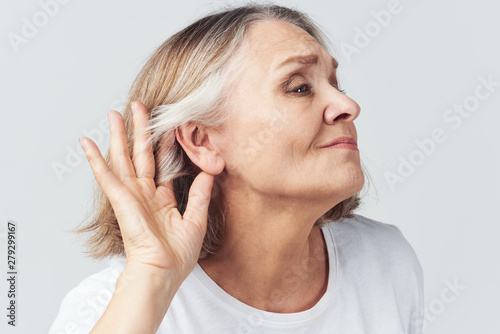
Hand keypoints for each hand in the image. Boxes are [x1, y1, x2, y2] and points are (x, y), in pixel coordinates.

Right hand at [79, 101, 213, 282]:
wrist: (163, 273)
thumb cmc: (178, 255)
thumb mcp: (196, 218)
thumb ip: (202, 194)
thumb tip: (211, 171)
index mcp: (161, 199)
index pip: (162, 164)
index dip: (165, 144)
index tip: (169, 125)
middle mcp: (144, 194)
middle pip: (140, 155)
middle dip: (140, 130)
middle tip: (138, 106)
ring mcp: (131, 196)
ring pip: (123, 158)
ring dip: (118, 136)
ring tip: (113, 113)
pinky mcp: (121, 200)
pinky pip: (106, 176)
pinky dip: (95, 159)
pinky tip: (86, 142)